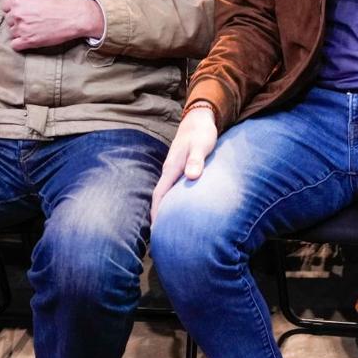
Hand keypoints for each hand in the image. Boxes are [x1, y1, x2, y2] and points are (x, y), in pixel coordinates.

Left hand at [0, 0, 103, 50]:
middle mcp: (16, 15)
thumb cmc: (53, 2)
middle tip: (33, 18)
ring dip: (20, 31)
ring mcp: (21, 29)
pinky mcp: (27, 41)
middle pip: (8, 20)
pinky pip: (15, 45)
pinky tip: (31, 37)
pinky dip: (21, 43)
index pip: (5, 7)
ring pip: (11, 32)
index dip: (16, 9)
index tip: (27, 10)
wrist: (71, 17)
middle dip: (18, 20)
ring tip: (34, 27)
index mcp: (16, 1)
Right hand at [150, 105, 217, 221]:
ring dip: (164, 210)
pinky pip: (173, 189)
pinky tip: (178, 209)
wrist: (199, 119)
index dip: (156, 213)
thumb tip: (192, 176)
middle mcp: (170, 171)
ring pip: (166, 193)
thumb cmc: (201, 133)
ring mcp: (174, 170)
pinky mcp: (181, 169)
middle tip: (159, 238)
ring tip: (167, 228)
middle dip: (157, 216)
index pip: (159, 195)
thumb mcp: (201, 145)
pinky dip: (172, 201)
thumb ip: (197, 160)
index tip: (155, 231)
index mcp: (172, 168)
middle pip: (159, 197)